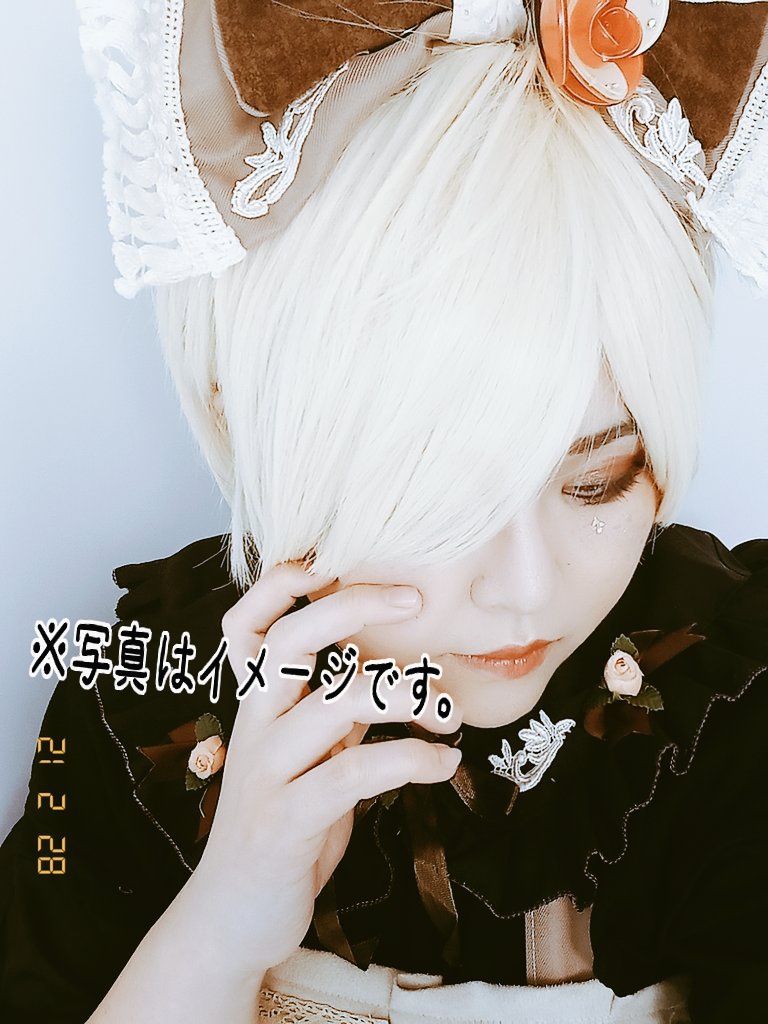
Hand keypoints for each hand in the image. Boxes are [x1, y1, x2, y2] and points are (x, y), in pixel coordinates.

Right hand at [183, 562, 461, 976]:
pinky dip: (413, 761)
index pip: (247, 624)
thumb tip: (390, 666)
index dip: (280, 584)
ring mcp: (265, 771)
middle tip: (415, 600)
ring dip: (409, 695)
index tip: (334, 562)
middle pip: (291, 641)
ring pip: (337, 701)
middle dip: (353, 606)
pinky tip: (446, 765)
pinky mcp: (286, 820)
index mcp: (257, 702)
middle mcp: (254, 724)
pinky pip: (356, 773)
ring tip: (449, 713)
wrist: (236, 917)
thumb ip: (335, 710)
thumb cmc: (284, 823)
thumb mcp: (310, 755)